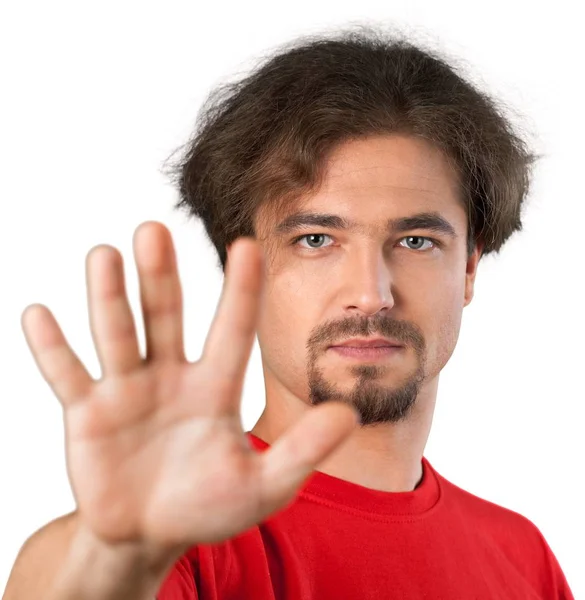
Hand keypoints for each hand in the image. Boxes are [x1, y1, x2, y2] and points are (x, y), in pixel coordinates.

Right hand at [20, 221, 357, 552]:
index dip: (242, 290)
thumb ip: (303, 450)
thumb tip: (350, 415)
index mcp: (216, 386)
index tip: (249, 244)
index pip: (233, 328)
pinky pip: (67, 375)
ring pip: (117, 334)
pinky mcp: (87, 413)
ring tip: (105, 255)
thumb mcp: (264, 484)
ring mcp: (126, 390)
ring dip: (108, 297)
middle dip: (160, 276)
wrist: (152, 534)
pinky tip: (39, 314)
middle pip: (166, 316)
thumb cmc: (209, 504)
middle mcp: (171, 376)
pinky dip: (53, 348)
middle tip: (154, 230)